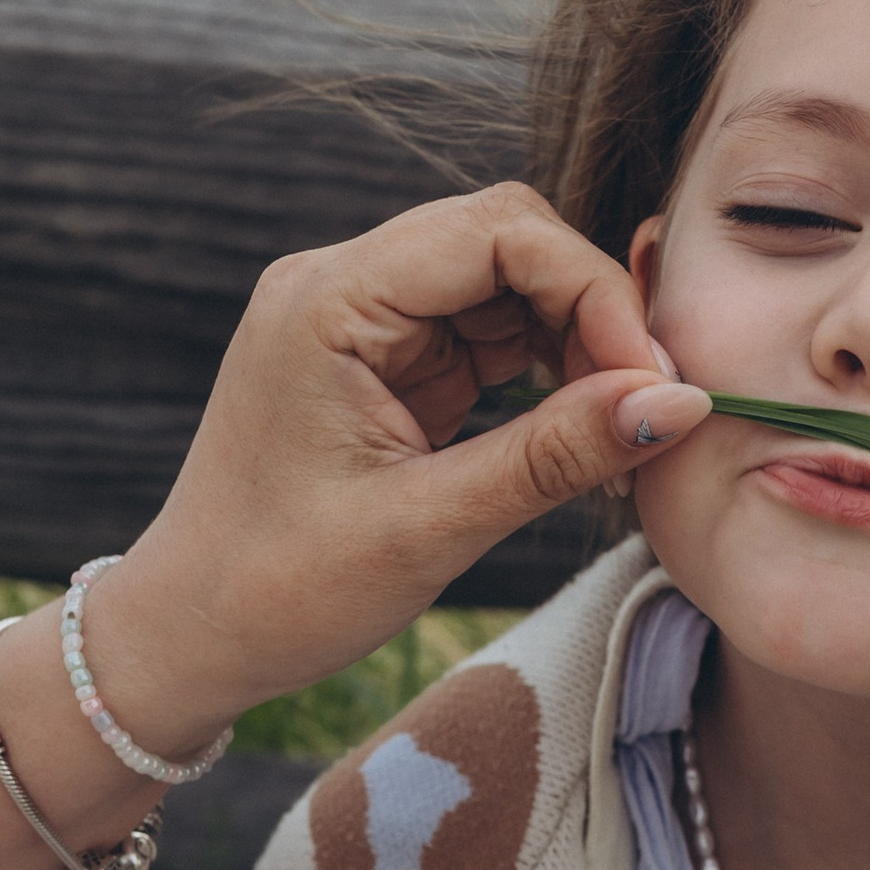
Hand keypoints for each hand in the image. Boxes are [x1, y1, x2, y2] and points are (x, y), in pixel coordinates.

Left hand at [91, 180, 713, 753]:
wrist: (191, 637)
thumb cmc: (280, 592)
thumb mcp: (427, 528)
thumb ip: (554, 456)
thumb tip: (677, 403)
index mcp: (327, 300)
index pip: (497, 231)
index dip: (591, 289)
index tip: (645, 380)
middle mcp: (340, 285)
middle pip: (507, 240)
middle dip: (590, 310)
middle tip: (647, 406)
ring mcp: (361, 320)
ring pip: (506, 284)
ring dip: (575, 342)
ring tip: (617, 429)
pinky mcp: (383, 362)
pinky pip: (486, 333)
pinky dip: (544, 371)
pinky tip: (579, 429)